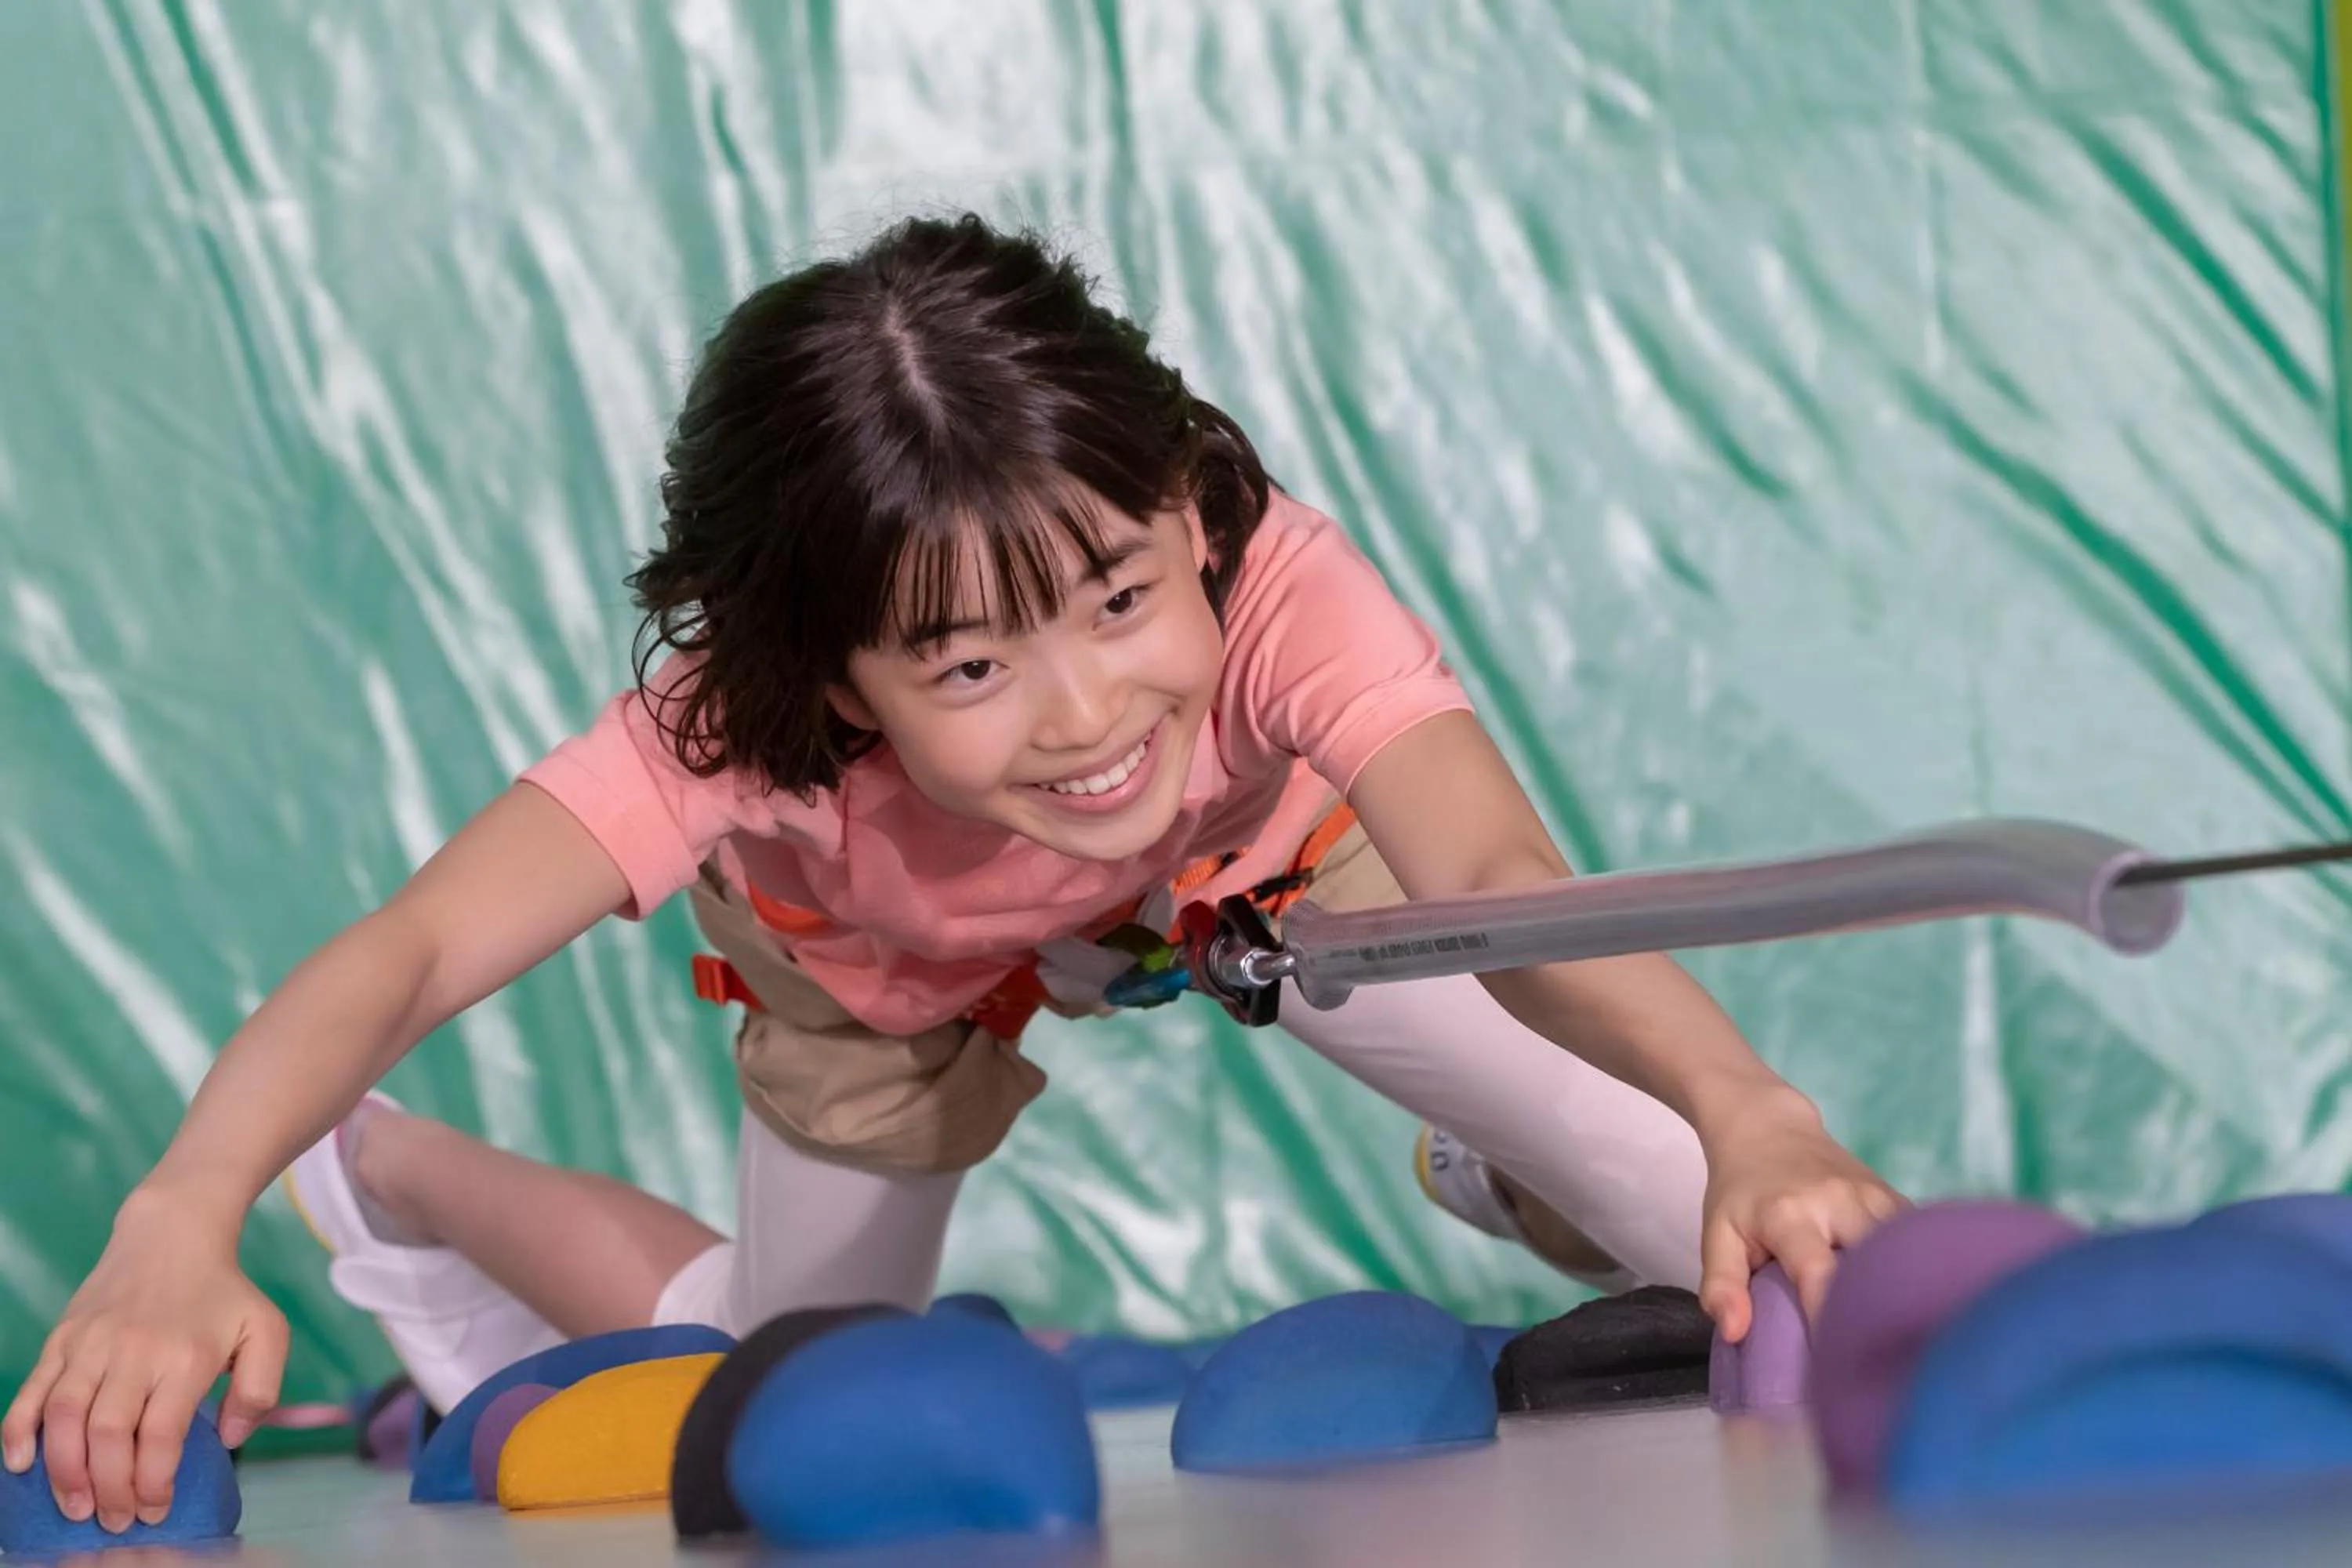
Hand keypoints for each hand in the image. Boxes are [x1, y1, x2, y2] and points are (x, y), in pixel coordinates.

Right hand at [2, 1190, 285, 1533]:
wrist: (172, 1235)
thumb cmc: (223, 1291)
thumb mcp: (267, 1330)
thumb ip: (260, 1388)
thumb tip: (229, 1439)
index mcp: (185, 1357)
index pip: (160, 1434)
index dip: (153, 1482)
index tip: (155, 1510)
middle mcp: (134, 1352)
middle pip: (107, 1434)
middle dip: (109, 1488)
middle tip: (115, 1521)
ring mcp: (91, 1344)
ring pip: (65, 1417)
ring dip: (64, 1471)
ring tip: (76, 1507)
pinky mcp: (62, 1338)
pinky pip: (33, 1390)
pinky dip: (20, 1430)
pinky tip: (22, 1464)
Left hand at [1696, 1091, 1904, 1342]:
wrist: (1768, 1126)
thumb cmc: (1739, 1191)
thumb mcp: (1717, 1233)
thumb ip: (1721, 1284)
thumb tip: (1734, 1333)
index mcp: (1791, 1215)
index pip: (1819, 1274)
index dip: (1830, 1319)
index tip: (1835, 1365)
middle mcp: (1839, 1202)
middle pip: (1874, 1266)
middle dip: (1878, 1314)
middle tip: (1875, 1362)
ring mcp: (1873, 1195)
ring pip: (1903, 1255)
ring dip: (1901, 1295)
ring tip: (1901, 1340)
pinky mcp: (1893, 1195)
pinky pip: (1913, 1240)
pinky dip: (1914, 1271)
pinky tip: (1914, 1303)